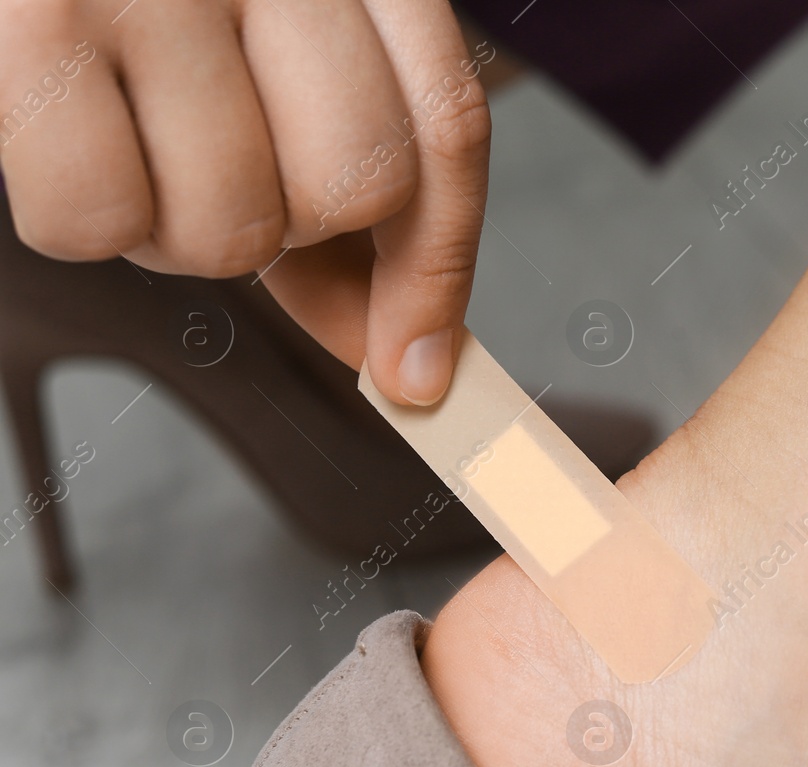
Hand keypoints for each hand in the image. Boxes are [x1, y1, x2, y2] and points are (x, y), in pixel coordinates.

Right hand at [0, 0, 493, 403]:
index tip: (418, 368)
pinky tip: (67, 139)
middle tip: (205, 166)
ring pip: (237, 222)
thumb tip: (399, 357)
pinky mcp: (35, 12)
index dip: (437, 269)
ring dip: (179, 231)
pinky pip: (98, 215)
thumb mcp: (267, 57)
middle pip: (354, 188)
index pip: (445, 128)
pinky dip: (84, 220)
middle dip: (284, 230)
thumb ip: (336, 182)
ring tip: (130, 141)